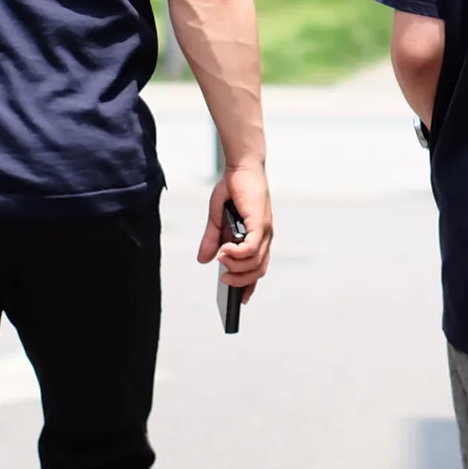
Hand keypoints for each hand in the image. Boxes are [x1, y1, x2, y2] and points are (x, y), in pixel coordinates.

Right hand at [199, 165, 272, 301]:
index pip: (258, 267)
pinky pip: (251, 249)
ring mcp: (264, 231)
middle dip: (241, 281)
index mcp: (257, 237)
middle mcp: (264, 237)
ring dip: (236, 267)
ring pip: (255, 263)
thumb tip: (203, 260)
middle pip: (258, 270)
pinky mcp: (260, 223)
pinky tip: (224, 252)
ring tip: (221, 261)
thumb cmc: (232, 190)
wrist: (239, 167)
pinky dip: (237, 254)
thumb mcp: (217, 219)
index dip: (250, 285)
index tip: (241, 301)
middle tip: (224, 280)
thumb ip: (211, 240)